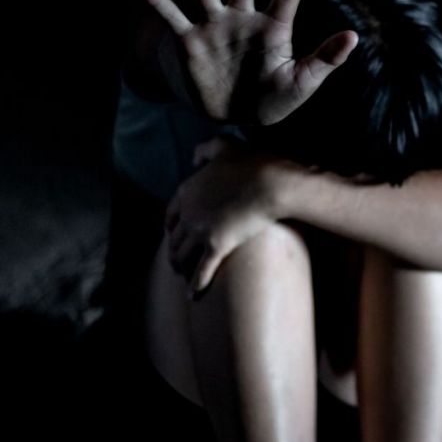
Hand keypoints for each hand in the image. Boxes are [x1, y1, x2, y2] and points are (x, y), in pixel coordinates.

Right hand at [139, 0, 357, 124]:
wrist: (235, 117)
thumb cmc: (273, 99)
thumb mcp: (303, 83)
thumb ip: (325, 59)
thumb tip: (354, 37)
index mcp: (274, 28)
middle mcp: (243, 19)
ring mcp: (215, 27)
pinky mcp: (191, 43)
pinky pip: (173, 18)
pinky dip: (159, 2)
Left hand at [165, 138, 302, 296]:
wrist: (270, 182)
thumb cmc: (252, 163)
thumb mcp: (225, 146)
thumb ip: (205, 149)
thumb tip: (193, 157)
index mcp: (188, 190)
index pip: (171, 213)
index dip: (171, 227)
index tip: (173, 235)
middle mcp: (188, 211)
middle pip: (173, 238)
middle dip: (173, 251)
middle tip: (176, 262)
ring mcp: (200, 229)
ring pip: (182, 255)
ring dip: (180, 268)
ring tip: (183, 278)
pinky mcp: (217, 245)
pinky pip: (202, 270)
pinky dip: (196, 284)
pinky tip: (194, 295)